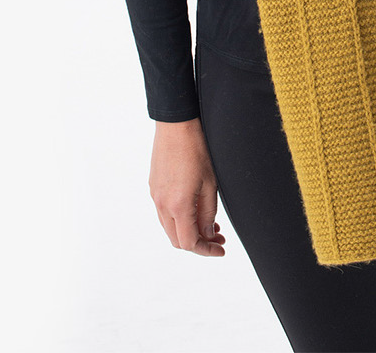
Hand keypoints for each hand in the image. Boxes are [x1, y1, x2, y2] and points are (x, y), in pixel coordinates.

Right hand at [149, 118, 226, 256]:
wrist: (176, 124)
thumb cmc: (197, 149)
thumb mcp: (210, 183)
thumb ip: (208, 212)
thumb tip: (208, 235)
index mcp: (178, 206)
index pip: (189, 242)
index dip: (206, 250)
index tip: (221, 250)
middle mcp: (161, 204)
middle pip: (177, 239)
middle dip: (199, 244)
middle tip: (219, 238)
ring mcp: (154, 195)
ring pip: (169, 227)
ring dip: (188, 231)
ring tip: (211, 226)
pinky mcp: (153, 186)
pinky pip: (164, 212)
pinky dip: (179, 218)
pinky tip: (195, 210)